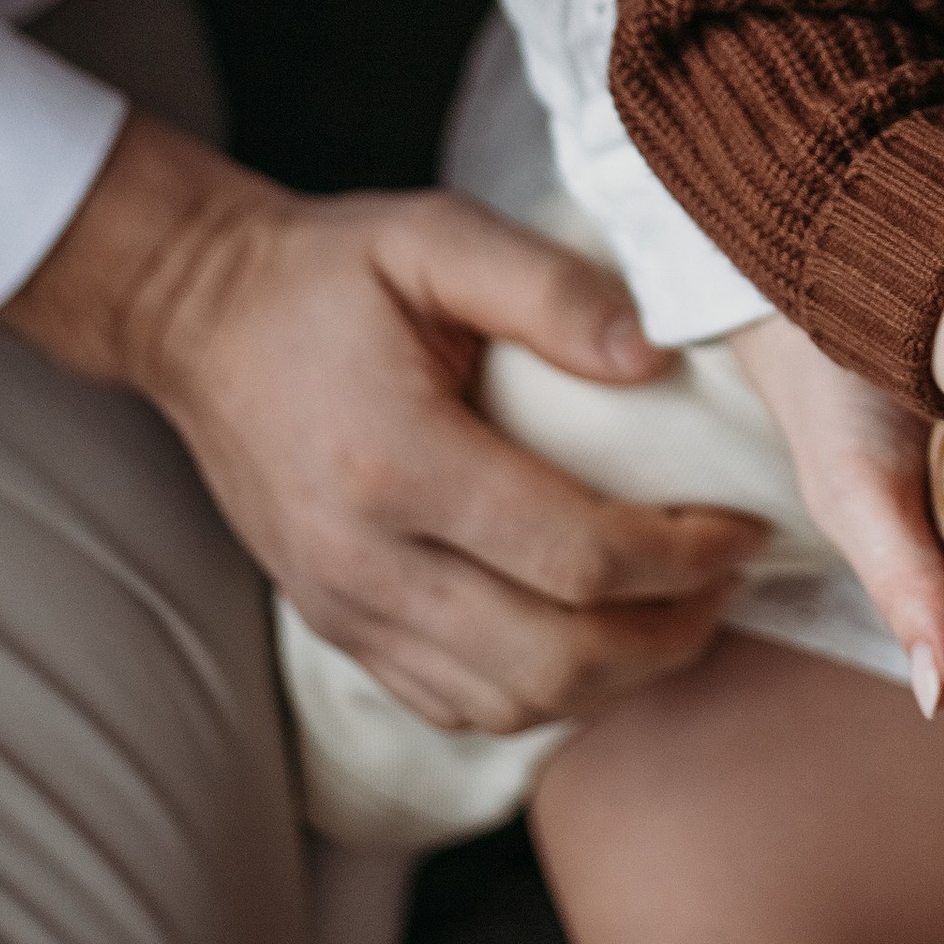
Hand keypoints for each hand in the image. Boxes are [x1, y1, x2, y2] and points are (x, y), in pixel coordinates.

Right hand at [2, 114, 769, 735]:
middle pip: (556, 659)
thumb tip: (659, 356)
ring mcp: (345, 610)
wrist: (197, 319)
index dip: (685, 556)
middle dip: (670, 633)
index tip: (745, 525)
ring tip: (684, 611)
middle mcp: (365, 561)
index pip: (576, 556)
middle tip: (732, 579)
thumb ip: (551, 289)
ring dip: (620, 678)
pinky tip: (600, 640)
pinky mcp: (338, 632)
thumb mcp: (435, 236)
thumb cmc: (328, 271)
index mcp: (398, 463)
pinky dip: (547, 696)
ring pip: (512, 704)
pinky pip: (459, 707)